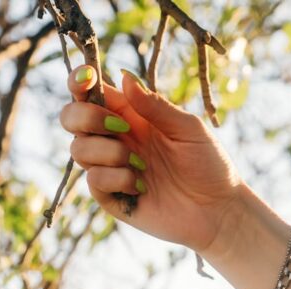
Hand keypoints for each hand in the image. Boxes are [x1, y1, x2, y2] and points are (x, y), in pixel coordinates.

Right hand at [59, 65, 244, 251]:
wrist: (218, 210)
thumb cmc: (209, 164)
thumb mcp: (187, 128)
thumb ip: (155, 105)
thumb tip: (125, 77)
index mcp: (131, 115)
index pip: (93, 93)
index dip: (80, 81)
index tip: (86, 77)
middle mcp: (115, 139)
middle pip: (71, 118)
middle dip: (86, 117)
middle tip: (120, 127)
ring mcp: (110, 168)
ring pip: (78, 149)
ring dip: (109, 152)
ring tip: (142, 165)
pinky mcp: (111, 196)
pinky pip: (93, 180)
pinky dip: (117, 178)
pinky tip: (142, 186)